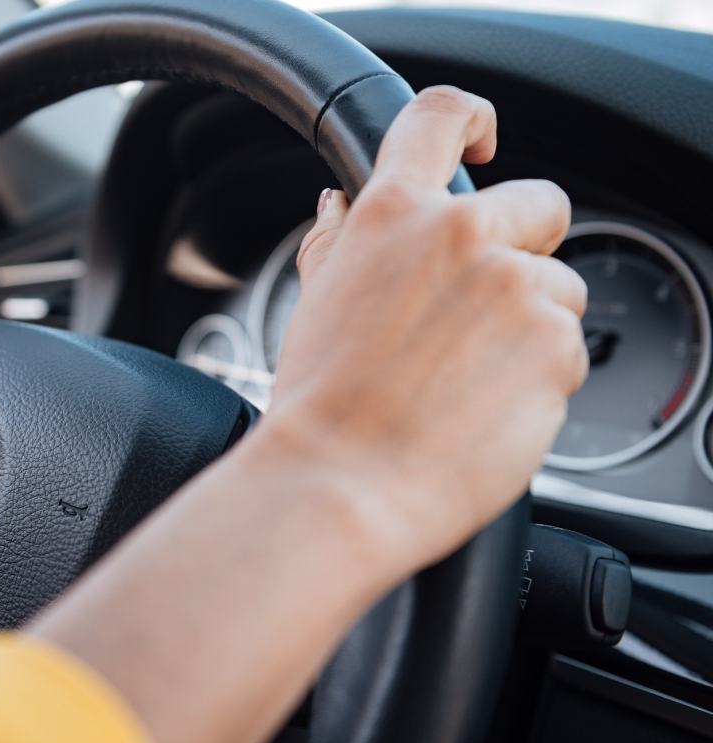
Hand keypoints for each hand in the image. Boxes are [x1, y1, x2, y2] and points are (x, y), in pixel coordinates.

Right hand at [31, 86, 586, 742]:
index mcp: (390, 216)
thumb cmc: (316, 411)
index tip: (482, 147)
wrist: (338, 487)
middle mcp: (459, 236)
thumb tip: (335, 207)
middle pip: (538, 204)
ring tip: (466, 381)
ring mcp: (515, 288)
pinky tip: (483, 409)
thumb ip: (337, 246)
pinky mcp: (556, 347)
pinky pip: (568, 350)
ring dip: (529, 326)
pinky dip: (538, 379)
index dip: (470, 123)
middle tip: (479, 312)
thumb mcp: (313, 308)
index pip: (440, 116)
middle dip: (524, 250)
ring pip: (559, 288)